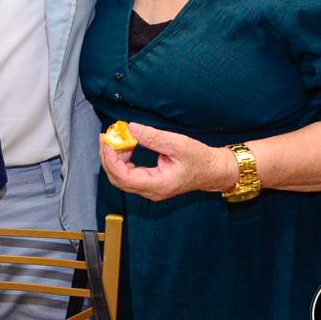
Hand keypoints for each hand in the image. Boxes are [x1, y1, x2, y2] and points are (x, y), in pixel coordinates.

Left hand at [99, 123, 235, 201]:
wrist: (214, 171)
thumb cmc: (200, 159)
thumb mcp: (178, 144)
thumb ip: (153, 137)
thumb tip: (131, 128)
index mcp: (158, 185)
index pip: (123, 177)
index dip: (111, 159)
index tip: (108, 140)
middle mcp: (151, 191)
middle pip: (118, 179)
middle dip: (108, 157)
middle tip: (107, 136)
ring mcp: (150, 189)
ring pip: (121, 178)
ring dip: (115, 158)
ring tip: (117, 138)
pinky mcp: (150, 184)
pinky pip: (129, 175)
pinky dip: (123, 160)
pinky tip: (126, 146)